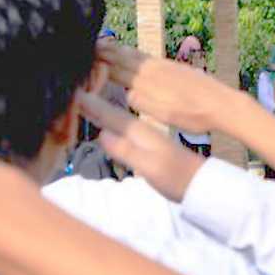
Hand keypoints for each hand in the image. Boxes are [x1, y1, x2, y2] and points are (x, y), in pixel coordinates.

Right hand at [78, 91, 204, 202]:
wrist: (202, 183)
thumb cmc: (176, 177)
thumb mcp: (150, 166)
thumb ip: (127, 150)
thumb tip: (102, 134)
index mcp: (140, 133)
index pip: (110, 116)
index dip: (91, 106)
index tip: (71, 93)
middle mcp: (143, 131)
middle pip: (113, 114)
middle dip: (93, 104)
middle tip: (71, 90)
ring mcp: (148, 137)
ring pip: (120, 118)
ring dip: (103, 109)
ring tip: (85, 100)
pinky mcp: (151, 145)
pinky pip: (127, 126)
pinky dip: (115, 120)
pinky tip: (111, 123)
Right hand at [96, 39, 234, 133]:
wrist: (221, 103)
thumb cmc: (193, 115)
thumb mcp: (165, 115)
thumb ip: (144, 102)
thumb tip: (127, 92)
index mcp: (148, 83)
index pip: (116, 71)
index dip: (99, 65)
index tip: (83, 58)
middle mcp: (153, 71)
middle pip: (123, 59)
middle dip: (105, 52)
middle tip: (87, 45)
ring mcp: (163, 66)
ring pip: (134, 55)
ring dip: (117, 49)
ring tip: (103, 44)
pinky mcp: (173, 66)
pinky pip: (146, 56)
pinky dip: (134, 52)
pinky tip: (131, 52)